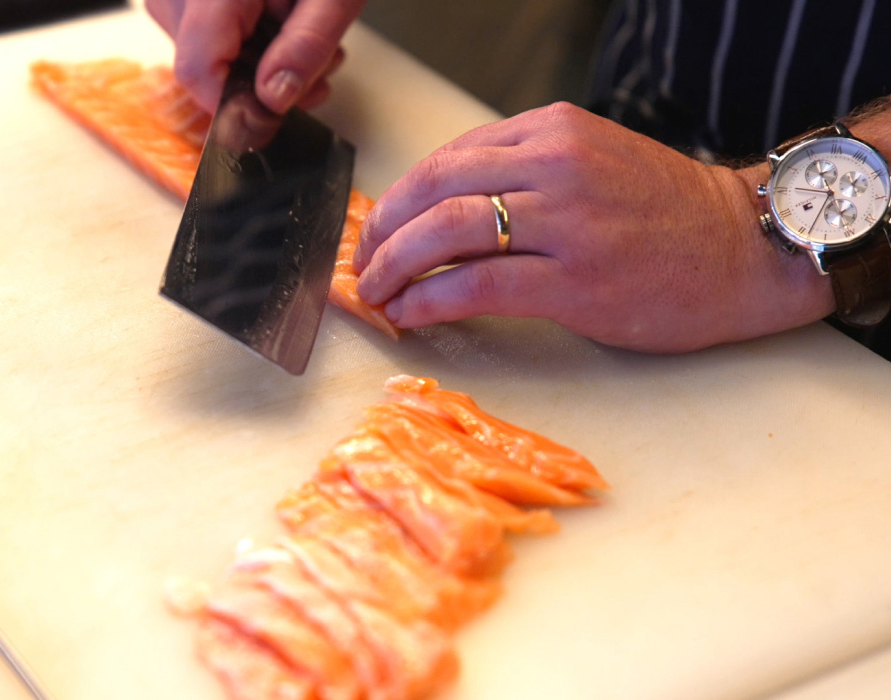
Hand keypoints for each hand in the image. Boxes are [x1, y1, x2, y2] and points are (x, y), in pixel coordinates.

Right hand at [146, 0, 364, 113]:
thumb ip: (307, 45)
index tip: (275, 111)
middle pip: (202, 69)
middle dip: (262, 82)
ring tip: (303, 36)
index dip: (235, 104)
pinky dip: (245, 45)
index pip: (198, 69)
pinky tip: (279, 28)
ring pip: (203, 59)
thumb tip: (272, 98)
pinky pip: (203, 39)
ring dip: (259, 65)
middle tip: (317, 64)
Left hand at [353, 102, 834, 351]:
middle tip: (363, 264)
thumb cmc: (664, 214)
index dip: (398, 197)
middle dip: (381, 231)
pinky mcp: (574, 280)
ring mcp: (565, 221)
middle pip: (433, 188)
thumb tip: (442, 210)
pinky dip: (427, 300)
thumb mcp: (590, 163)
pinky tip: (407, 314)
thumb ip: (523, 172)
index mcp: (552, 129)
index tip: (377, 229)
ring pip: (445, 231)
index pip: (447, 157)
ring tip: (374, 292)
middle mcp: (554, 164)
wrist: (741, 249)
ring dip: (393, 266)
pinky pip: (476, 284)